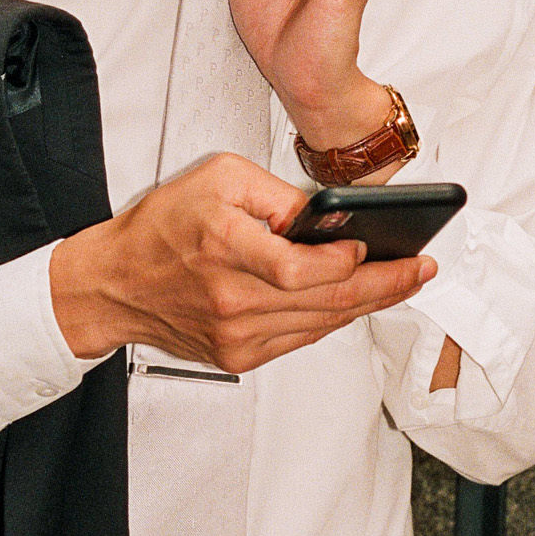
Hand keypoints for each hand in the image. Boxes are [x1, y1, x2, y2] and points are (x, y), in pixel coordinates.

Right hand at [50, 152, 435, 367]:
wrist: (114, 284)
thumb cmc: (161, 227)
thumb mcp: (217, 178)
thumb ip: (275, 195)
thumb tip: (327, 217)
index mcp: (225, 246)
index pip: (302, 268)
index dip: (347, 262)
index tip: (374, 248)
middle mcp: (232, 299)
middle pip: (326, 301)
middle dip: (384, 285)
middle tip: (421, 271)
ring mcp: (236, 335)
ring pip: (320, 325)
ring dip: (366, 305)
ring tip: (402, 284)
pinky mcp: (236, 357)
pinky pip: (299, 339)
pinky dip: (330, 321)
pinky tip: (353, 303)